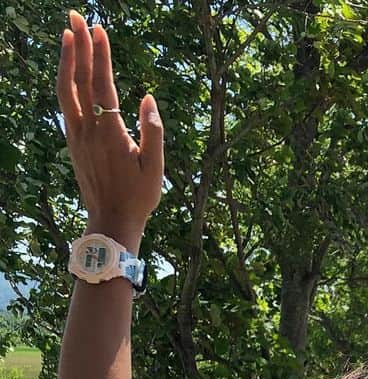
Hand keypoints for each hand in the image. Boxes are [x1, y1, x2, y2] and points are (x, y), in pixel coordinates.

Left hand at [56, 11, 162, 251]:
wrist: (111, 221)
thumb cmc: (139, 197)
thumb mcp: (155, 168)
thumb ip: (152, 131)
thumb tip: (148, 99)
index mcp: (110, 133)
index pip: (102, 85)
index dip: (100, 56)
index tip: (99, 30)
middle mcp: (88, 130)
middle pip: (79, 79)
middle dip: (78, 46)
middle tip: (76, 18)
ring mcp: (76, 135)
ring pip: (65, 89)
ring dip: (65, 60)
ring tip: (67, 36)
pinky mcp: (72, 142)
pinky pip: (65, 105)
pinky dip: (65, 82)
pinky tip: (69, 71)